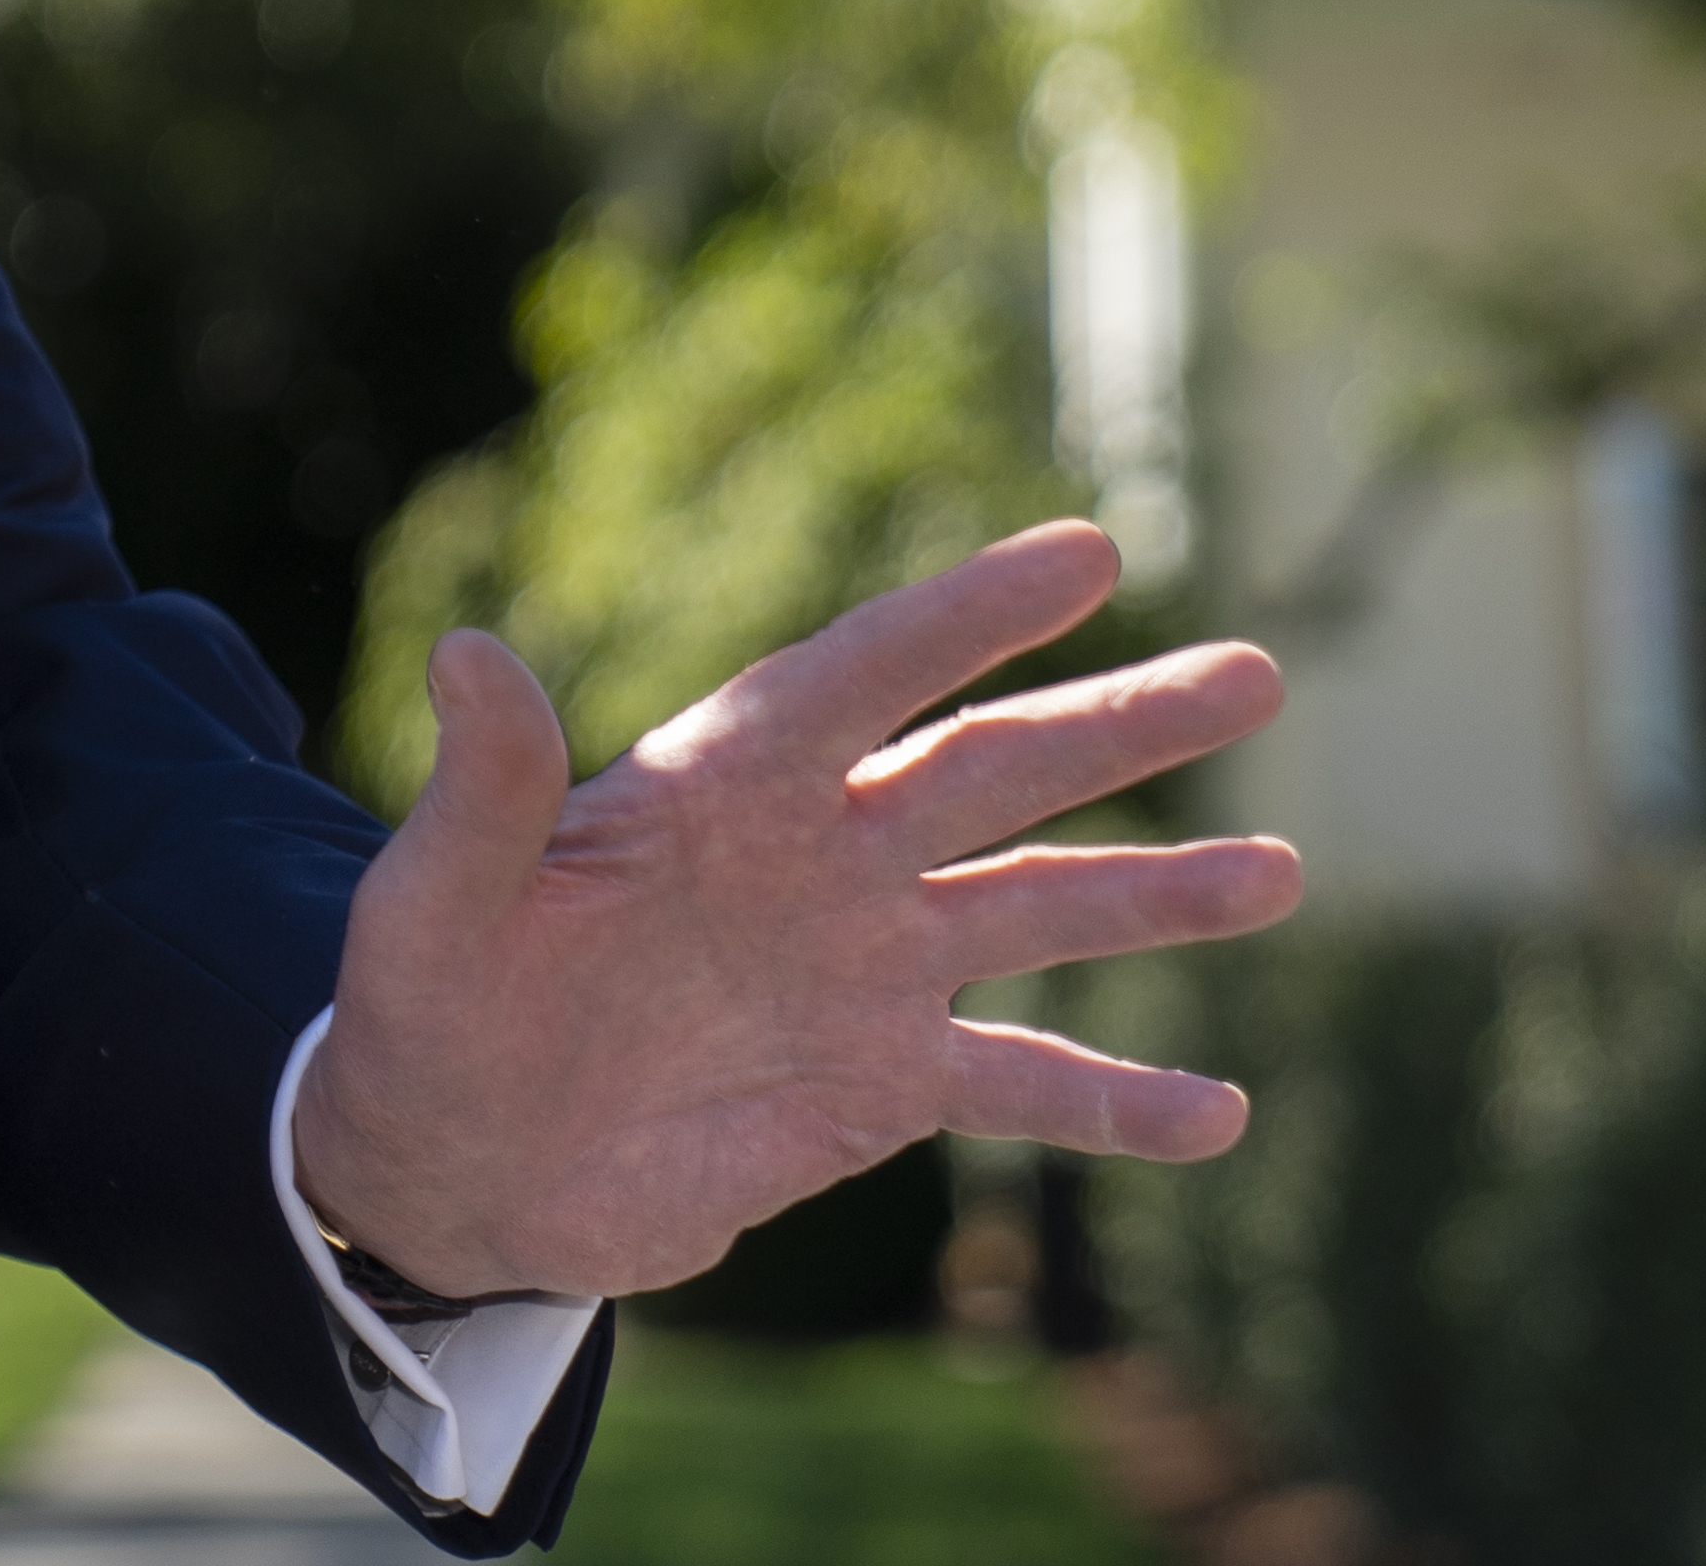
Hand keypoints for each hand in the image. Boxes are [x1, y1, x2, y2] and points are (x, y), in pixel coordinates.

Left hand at [288, 519, 1303, 1303]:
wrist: (452, 1154)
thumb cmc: (426, 1000)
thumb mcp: (434, 896)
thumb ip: (482, 788)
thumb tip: (465, 649)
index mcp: (715, 780)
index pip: (862, 671)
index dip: (969, 613)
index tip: (1089, 551)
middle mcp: (814, 856)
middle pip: (989, 769)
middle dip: (1119, 724)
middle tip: (1257, 671)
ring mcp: (860, 967)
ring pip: (1037, 914)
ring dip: (1156, 897)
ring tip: (1278, 873)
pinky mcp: (878, 1085)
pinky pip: (1021, 1085)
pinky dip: (1117, 1105)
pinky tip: (1219, 1115)